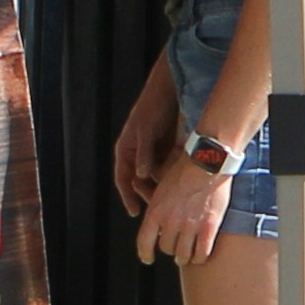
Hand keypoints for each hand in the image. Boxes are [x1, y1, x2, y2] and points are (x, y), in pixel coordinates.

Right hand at [110, 68, 174, 216]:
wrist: (171, 91)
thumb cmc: (153, 107)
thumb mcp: (146, 129)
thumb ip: (143, 152)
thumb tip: (140, 175)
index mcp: (125, 151)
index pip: (122, 179)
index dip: (127, 197)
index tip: (135, 212)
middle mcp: (136, 155)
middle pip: (139, 183)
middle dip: (147, 195)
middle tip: (159, 207)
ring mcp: (151, 154)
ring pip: (155, 178)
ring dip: (161, 188)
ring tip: (172, 199)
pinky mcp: (166, 152)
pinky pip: (167, 170)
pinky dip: (172, 178)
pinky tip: (182, 185)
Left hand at [135, 145, 231, 268]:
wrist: (207, 163)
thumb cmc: (184, 168)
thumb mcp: (160, 181)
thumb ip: (149, 192)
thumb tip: (135, 187)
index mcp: (155, 211)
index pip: (144, 242)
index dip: (145, 254)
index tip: (147, 259)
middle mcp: (170, 222)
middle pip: (166, 248)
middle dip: (170, 250)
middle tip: (175, 249)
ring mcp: (189, 226)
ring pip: (183, 254)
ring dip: (184, 257)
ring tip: (187, 257)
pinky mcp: (208, 228)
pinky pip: (202, 253)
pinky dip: (200, 257)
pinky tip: (200, 256)